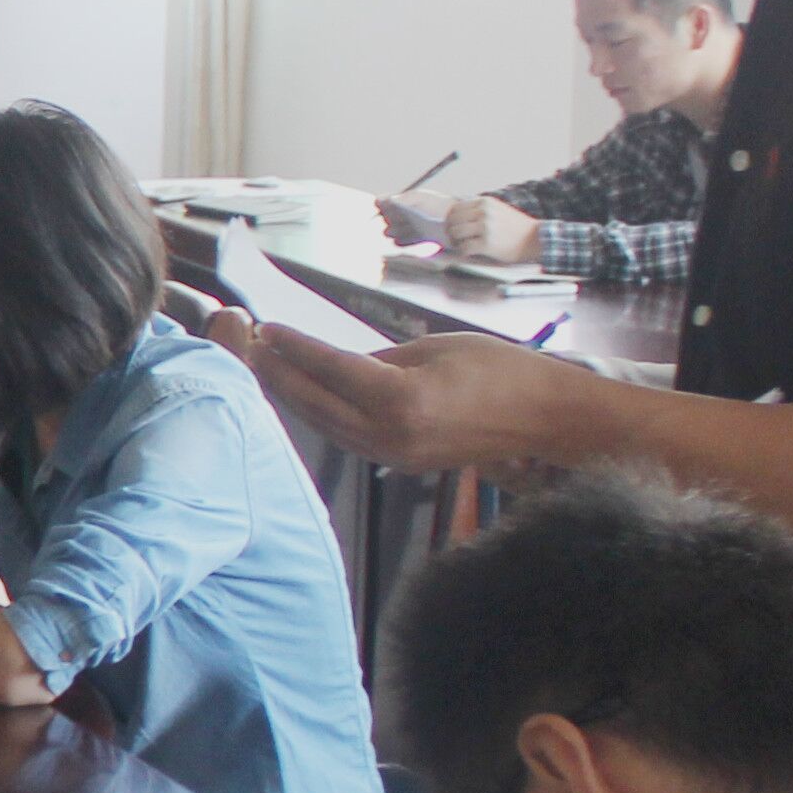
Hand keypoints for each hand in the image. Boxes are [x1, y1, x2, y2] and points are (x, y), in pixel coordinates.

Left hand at [238, 323, 597, 478]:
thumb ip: (379, 358)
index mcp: (401, 399)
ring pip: (325, 425)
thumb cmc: (500, 371)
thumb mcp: (434, 348)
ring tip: (265, 369)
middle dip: (278, 374)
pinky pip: (347, 438)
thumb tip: (336, 362)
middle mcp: (390, 433)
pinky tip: (303, 398)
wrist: (545, 419)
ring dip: (293, 398)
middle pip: (315, 403)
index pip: (329, 368)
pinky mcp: (400, 463)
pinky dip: (320, 416)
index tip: (265, 329)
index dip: (293, 347)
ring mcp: (393, 455)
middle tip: (248, 347)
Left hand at [446, 196, 544, 262]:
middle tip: (454, 239)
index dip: (450, 220)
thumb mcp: (498, 209)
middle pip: (452, 221)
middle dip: (450, 231)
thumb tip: (455, 214)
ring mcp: (485, 228)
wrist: (535, 239)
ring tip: (462, 246)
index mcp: (485, 202)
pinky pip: (464, 248)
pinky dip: (463, 252)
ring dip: (455, 242)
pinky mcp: (487, 243)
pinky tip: (468, 253)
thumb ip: (479, 209)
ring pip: (455, 233)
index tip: (451, 227)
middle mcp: (484, 212)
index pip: (455, 209)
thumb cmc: (516, 227)